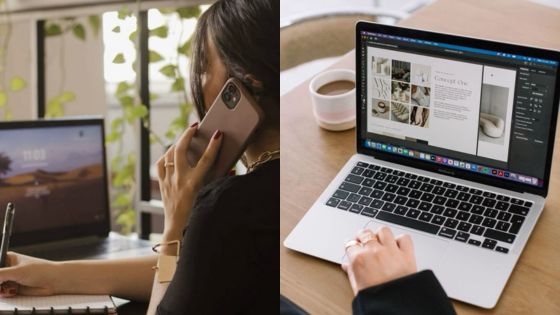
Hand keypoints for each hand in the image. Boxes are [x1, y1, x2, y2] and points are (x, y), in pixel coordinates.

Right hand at [0, 252, 59, 296]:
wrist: (54, 281)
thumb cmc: (41, 270)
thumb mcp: (17, 271)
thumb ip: (0, 274)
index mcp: (8, 258)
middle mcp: (8, 268)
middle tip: (0, 284)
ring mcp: (11, 279)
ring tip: (6, 288)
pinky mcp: (14, 288)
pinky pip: (2, 292)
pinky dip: (4, 293)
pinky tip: (12, 291)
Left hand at [156, 122, 222, 241]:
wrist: (178, 229)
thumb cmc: (197, 214)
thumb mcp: (210, 196)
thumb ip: (221, 182)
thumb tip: (230, 170)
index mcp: (194, 184)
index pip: (206, 159)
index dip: (213, 145)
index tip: (218, 134)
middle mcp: (179, 180)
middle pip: (181, 150)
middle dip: (187, 135)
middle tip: (195, 126)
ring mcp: (168, 181)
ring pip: (168, 154)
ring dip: (177, 143)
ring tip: (185, 137)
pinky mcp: (162, 184)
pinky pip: (160, 164)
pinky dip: (166, 155)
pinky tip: (172, 153)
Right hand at [342, 226, 416, 294]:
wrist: (397, 306)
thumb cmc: (378, 300)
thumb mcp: (358, 288)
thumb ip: (352, 273)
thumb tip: (348, 267)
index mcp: (359, 259)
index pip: (350, 244)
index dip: (350, 244)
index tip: (352, 246)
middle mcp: (374, 252)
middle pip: (365, 233)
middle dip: (363, 236)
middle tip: (364, 241)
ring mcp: (391, 251)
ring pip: (384, 230)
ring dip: (381, 235)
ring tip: (381, 241)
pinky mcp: (407, 254)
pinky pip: (404, 238)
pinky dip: (401, 240)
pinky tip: (397, 246)